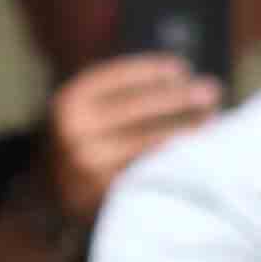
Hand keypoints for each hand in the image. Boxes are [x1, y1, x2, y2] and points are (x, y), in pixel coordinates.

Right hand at [49, 55, 224, 223]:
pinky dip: (177, 158)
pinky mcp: (108, 192)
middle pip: (141, 107)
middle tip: (212, 89)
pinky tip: (198, 150)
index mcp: (71, 100)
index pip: (120, 76)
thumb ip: (117, 91)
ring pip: (152, 141)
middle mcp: (78, 131)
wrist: (47, 193)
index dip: (154, 70)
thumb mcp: (83, 108)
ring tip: (214, 119)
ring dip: (188, 129)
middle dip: (181, 96)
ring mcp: (92, 164)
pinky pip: (151, 170)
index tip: (182, 68)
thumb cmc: (79, 140)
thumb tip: (178, 76)